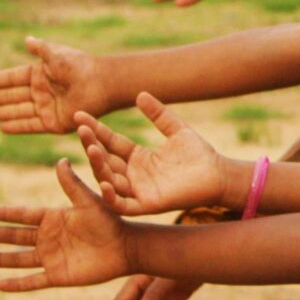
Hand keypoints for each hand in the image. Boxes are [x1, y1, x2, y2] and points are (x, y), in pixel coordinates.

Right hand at [0, 36, 108, 134]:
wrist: (101, 84)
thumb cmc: (80, 66)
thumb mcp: (57, 55)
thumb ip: (41, 50)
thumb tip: (27, 40)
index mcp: (40, 74)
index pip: (11, 78)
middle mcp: (40, 91)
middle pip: (9, 96)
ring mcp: (46, 107)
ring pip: (16, 110)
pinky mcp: (54, 122)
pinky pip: (31, 125)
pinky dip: (17, 126)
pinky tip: (1, 127)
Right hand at [0, 162, 137, 291]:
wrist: (126, 248)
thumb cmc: (110, 222)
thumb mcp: (89, 201)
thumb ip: (73, 184)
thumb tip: (61, 160)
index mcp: (54, 218)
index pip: (23, 215)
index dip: (4, 214)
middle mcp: (49, 238)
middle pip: (16, 236)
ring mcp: (52, 258)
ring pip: (19, 259)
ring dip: (0, 259)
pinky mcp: (58, 276)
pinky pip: (33, 281)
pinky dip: (16, 285)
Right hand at [77, 93, 231, 215]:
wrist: (218, 175)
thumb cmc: (199, 154)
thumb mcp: (176, 129)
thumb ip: (159, 114)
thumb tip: (140, 94)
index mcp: (138, 157)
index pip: (110, 142)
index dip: (96, 130)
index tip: (80, 115)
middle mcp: (134, 174)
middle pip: (105, 160)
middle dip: (92, 145)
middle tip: (82, 129)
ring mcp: (139, 190)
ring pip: (109, 180)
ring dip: (98, 166)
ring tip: (91, 148)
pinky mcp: (147, 205)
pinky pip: (123, 204)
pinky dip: (111, 196)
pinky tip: (104, 182)